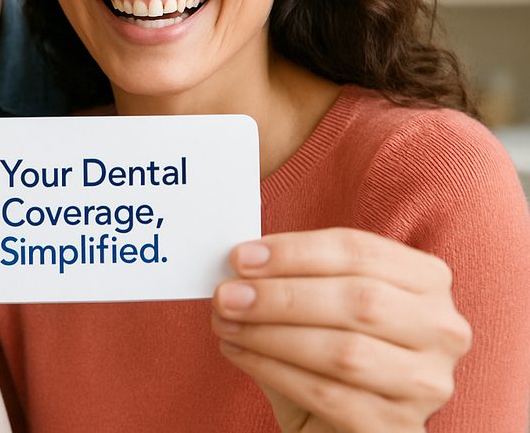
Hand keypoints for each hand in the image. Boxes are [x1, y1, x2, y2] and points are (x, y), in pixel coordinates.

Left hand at [210, 228, 470, 432]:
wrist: (341, 422)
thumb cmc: (329, 353)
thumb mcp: (320, 306)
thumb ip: (293, 278)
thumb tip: (242, 261)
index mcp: (426, 282)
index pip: (360, 252)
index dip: (295, 252)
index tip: (242, 257)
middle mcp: (442, 330)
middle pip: (358, 299)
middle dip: (281, 295)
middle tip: (227, 295)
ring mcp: (426, 383)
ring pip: (344, 350)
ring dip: (272, 334)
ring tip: (226, 324)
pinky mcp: (398, 427)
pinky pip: (328, 394)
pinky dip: (274, 370)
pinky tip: (240, 353)